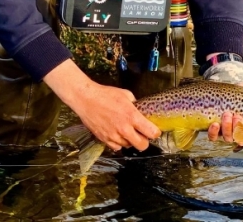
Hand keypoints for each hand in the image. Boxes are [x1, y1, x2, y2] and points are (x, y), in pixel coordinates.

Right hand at [44, 59, 160, 151]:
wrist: (86, 99)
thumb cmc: (105, 94)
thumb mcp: (125, 94)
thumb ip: (135, 104)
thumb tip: (140, 109)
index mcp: (132, 116)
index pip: (151, 132)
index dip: (155, 133)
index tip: (155, 131)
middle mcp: (124, 129)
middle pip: (142, 145)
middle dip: (145, 141)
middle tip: (142, 134)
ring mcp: (114, 136)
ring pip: (129, 146)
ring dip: (130, 141)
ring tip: (127, 131)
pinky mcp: (104, 139)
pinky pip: (117, 147)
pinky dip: (119, 143)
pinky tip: (118, 134)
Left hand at [207, 81, 242, 147]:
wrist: (229, 88)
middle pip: (242, 140)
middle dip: (239, 129)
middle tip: (237, 117)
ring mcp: (229, 132)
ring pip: (228, 138)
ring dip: (227, 128)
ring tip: (227, 114)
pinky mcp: (216, 130)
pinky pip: (214, 137)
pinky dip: (214, 133)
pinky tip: (215, 124)